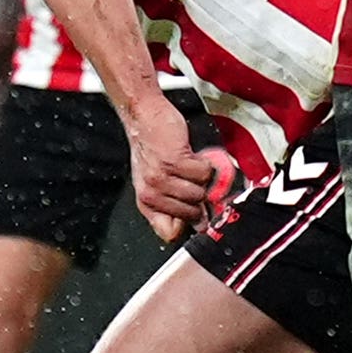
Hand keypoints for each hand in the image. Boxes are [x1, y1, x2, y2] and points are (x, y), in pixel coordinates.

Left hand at [124, 99, 226, 243]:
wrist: (144, 118)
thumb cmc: (152, 147)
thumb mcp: (155, 182)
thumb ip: (173, 205)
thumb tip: (200, 223)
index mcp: (147, 204)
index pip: (170, 233)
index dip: (189, 224)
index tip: (200, 215)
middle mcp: (151, 194)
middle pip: (193, 214)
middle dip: (201, 199)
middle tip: (197, 183)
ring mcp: (161, 178)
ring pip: (200, 193)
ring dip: (203, 179)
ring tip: (193, 167)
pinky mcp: (174, 162)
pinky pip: (204, 173)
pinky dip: (206, 164)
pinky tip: (195, 157)